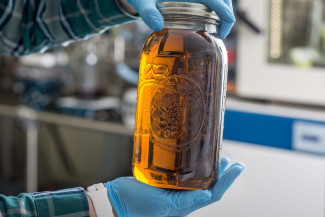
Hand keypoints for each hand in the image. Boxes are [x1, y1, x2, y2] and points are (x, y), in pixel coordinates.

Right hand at [104, 157, 244, 216]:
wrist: (115, 202)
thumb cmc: (134, 207)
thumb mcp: (162, 205)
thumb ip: (186, 202)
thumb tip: (208, 194)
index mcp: (184, 206)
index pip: (213, 193)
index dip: (228, 180)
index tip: (239, 166)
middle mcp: (182, 198)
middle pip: (208, 185)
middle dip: (223, 174)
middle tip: (232, 160)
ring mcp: (173, 190)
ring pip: (197, 178)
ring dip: (209, 168)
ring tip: (218, 157)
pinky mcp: (164, 182)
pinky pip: (182, 174)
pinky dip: (192, 166)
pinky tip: (192, 157)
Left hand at [121, 0, 234, 38]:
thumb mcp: (141, 1)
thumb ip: (147, 12)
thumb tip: (157, 25)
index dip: (222, 7)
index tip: (228, 21)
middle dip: (227, 11)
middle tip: (223, 32)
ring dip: (224, 9)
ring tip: (220, 28)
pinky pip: (210, 0)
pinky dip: (217, 7)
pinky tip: (212, 20)